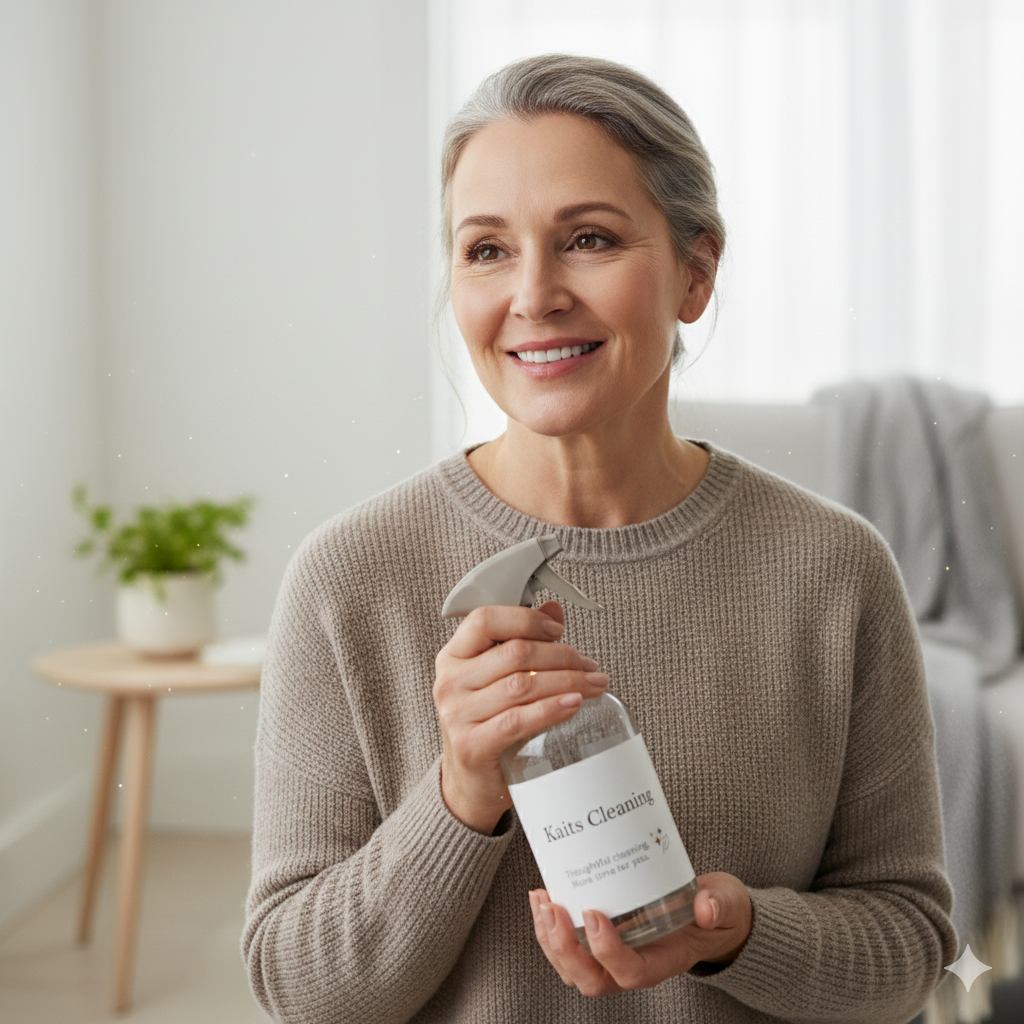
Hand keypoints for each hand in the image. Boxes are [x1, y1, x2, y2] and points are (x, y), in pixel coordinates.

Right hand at [434, 600, 608, 833]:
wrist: (470, 780)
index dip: (525, 619)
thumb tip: (553, 610)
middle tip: (590, 667)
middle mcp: (450, 682)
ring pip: (522, 685)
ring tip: (593, 685)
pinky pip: (517, 720)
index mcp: (454, 656)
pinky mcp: (471, 746)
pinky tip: (574, 704)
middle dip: (562, 655)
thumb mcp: (498, 677)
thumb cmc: (488, 722)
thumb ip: (522, 641)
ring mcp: (457, 715)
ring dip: (566, 681)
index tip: (557, 630)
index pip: (484, 619)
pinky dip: (550, 710)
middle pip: (514, 653)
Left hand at [529, 872, 751, 995]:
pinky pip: (568, 947)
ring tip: (541, 900)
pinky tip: (543, 897)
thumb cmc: (715, 913)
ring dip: (549, 939)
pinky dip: (549, 926)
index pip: (629, 972)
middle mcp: (632, 967)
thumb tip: (706, 908)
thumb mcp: (726, 904)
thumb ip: (719, 905)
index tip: (594, 913)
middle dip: (565, 948)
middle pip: (590, 979)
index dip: (607, 951)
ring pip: (572, 969)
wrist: (710, 914)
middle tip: (553, 907)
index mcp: (661, 962)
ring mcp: (613, 958)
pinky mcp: (600, 941)